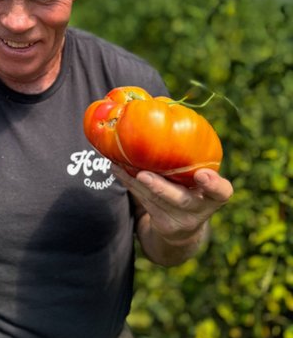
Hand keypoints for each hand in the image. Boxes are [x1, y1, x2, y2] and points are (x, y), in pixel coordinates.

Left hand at [113, 166, 232, 243]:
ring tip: (120, 166)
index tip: (203, 174)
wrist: (184, 226)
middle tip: (144, 175)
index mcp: (214, 195)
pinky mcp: (161, 223)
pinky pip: (142, 201)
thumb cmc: (193, 187)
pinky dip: (128, 183)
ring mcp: (179, 219)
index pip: (221, 192)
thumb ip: (193, 156)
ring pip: (155, 201)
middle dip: (161, 188)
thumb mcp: (200, 175)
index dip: (213, 185)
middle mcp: (199, 209)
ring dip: (135, 183)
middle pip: (181, 200)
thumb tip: (164, 110)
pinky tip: (116, 168)